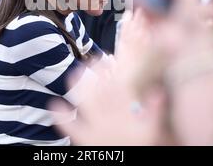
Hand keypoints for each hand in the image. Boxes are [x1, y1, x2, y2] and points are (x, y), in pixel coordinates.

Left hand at [50, 68, 165, 145]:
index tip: (106, 58)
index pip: (117, 85)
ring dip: (78, 87)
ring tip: (73, 74)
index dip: (110, 70)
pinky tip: (54, 105)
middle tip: (91, 60)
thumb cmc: (136, 146)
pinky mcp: (84, 139)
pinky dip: (61, 116)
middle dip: (94, 72)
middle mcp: (108, 116)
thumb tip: (158, 90)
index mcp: (123, 112)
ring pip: (84, 102)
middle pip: (99, 88)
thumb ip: (154, 111)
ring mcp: (94, 127)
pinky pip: (70, 127)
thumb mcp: (150, 131)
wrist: (121, 165)